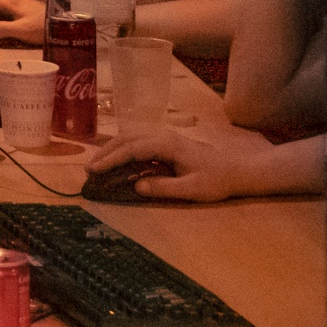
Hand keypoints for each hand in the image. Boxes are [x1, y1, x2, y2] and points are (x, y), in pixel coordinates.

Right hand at [84, 121, 269, 202]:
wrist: (237, 171)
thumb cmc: (216, 181)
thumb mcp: (191, 189)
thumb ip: (163, 187)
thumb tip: (136, 186)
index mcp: (167, 145)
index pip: (132, 149)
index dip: (111, 159)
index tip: (94, 170)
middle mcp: (164, 137)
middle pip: (128, 139)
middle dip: (106, 152)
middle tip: (89, 168)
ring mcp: (165, 138)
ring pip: (132, 137)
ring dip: (113, 148)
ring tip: (98, 163)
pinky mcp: (167, 143)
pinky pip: (139, 141)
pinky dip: (123, 148)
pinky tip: (117, 159)